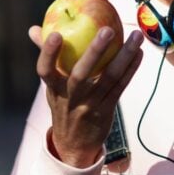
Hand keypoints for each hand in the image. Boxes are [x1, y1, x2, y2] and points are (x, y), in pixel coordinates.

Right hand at [29, 25, 143, 167]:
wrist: (74, 145)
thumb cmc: (63, 104)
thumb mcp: (51, 85)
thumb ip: (47, 56)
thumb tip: (34, 29)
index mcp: (54, 88)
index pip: (45, 70)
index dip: (49, 53)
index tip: (56, 34)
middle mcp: (71, 97)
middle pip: (81, 74)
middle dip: (94, 51)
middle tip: (108, 30)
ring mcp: (90, 104)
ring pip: (109, 78)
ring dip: (125, 55)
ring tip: (136, 36)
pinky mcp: (106, 109)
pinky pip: (120, 87)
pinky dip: (130, 69)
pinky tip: (139, 53)